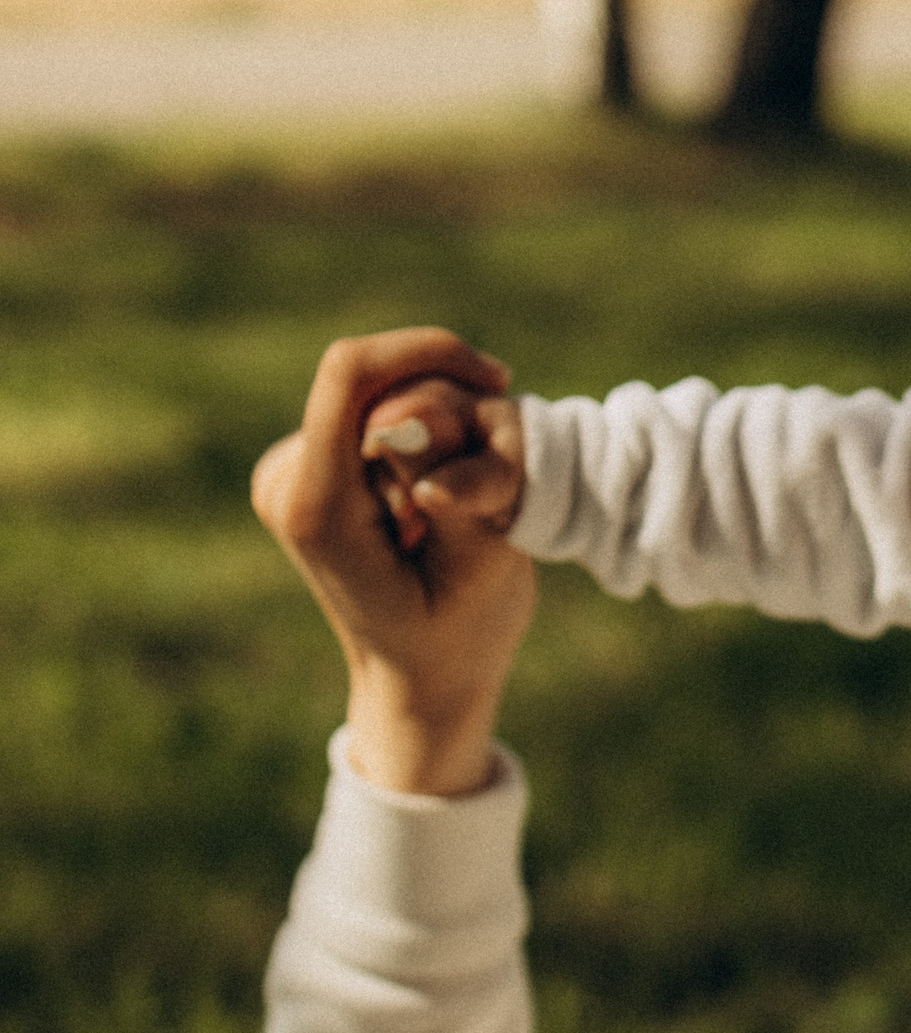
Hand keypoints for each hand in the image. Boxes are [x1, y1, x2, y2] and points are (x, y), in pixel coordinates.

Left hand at [253, 329, 534, 796]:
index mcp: (316, 504)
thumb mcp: (481, 567)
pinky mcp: (315, 461)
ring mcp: (293, 467)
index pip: (351, 373)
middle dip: (456, 409)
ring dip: (451, 429)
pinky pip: (381, 409)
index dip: (428, 353)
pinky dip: (434, 437)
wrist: (421, 678)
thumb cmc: (461, 633)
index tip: (496, 381)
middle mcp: (289, 476)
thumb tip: (420, 417)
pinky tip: (447, 498)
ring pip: (387, 390)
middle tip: (500, 482)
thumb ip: (458, 487)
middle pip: (381, 379)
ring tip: (471, 506)